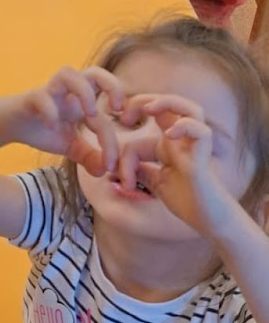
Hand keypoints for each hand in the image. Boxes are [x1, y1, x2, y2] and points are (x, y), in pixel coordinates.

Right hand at [0, 65, 127, 175]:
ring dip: (84, 91)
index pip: (105, 113)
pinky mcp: (30, 98)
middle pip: (95, 72)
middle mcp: (67, 93)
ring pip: (69, 73)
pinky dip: (50, 111)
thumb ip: (89, 156)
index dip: (113, 140)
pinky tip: (52, 127)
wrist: (6, 125)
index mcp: (80, 101)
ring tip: (89, 114)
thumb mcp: (69, 146)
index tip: (112, 165)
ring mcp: (48, 93)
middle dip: (112, 86)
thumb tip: (105, 170)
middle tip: (114, 110)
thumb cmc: (40, 130)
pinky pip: (41, 97)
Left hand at [130, 94, 236, 237]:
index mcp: (168, 144)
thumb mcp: (154, 182)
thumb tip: (116, 164)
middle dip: (144, 100)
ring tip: (150, 109)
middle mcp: (181, 141)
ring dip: (169, 103)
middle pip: (171, 103)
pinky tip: (169, 135)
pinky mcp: (203, 158)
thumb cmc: (187, 201)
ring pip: (192, 109)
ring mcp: (193, 147)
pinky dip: (186, 127)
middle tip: (125, 116)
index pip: (145, 127)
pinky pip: (202, 132)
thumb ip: (139, 169)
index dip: (127, 135)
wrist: (208, 221)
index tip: (114, 146)